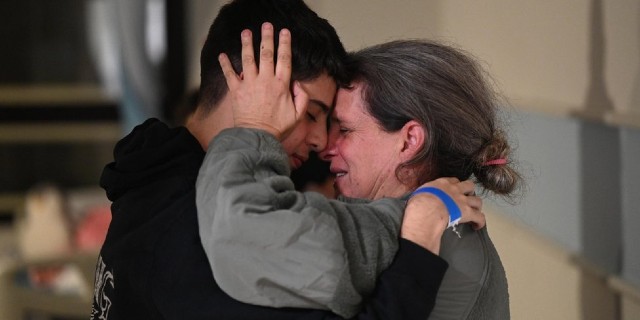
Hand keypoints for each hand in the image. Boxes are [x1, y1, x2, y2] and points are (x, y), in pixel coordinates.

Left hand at [218, 22, 308, 139]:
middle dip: (267, 37)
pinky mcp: (236, 90)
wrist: (257, 137)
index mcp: (281, 85)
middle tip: (266, 25)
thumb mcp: (297, 115)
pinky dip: (225, 64)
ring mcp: (250, 84)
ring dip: (247, 43)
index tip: (284, 32)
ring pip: (248, 59)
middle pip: (266, 53)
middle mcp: (265, 80)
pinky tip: (222, 54)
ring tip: (246, 32)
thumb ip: (302, 98)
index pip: (284, 59)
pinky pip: (229, 74)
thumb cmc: (277, 128)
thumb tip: (300, 84)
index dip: (285, 44)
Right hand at [401, 178, 484, 253]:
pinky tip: (477, 226)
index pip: (454, 180)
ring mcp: (463, 201)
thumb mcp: (420, 192)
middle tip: (466, 199)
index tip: (454, 191)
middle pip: (470, 186)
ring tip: (473, 212)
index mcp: (443, 183)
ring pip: (478, 201)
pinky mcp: (468, 212)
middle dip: (470, 192)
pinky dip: (480, 221)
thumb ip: (425, 192)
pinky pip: (479, 217)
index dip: (456, 186)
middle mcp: (456, 190)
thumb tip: (422, 197)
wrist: (428, 208)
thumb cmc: (420, 201)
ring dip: (476, 206)